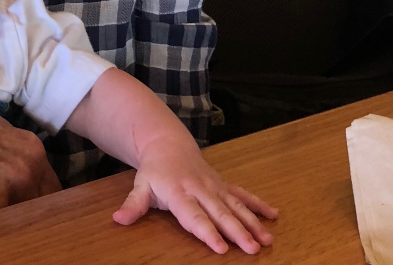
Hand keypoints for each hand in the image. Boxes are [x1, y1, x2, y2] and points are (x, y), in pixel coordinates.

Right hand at [0, 78, 60, 224]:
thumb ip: (14, 149)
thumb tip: (24, 167)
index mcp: (30, 152)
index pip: (53, 193)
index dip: (42, 202)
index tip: (31, 205)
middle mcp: (19, 176)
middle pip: (35, 212)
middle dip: (22, 213)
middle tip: (6, 211)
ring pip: (8, 226)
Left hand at [112, 138, 277, 254]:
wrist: (168, 143)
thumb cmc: (154, 171)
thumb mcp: (140, 186)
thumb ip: (134, 205)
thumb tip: (118, 219)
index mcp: (179, 192)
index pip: (194, 216)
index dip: (207, 232)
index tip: (221, 248)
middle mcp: (200, 189)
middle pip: (220, 213)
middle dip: (237, 231)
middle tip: (252, 249)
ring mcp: (215, 186)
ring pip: (236, 205)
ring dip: (252, 222)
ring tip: (267, 240)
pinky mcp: (223, 184)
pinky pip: (243, 194)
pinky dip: (258, 204)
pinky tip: (274, 215)